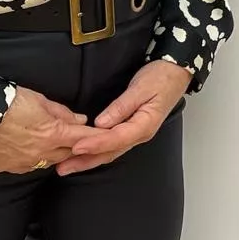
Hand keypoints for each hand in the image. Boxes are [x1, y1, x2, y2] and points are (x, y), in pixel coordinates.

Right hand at [0, 88, 95, 173]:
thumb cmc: (9, 101)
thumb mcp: (40, 100)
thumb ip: (62, 112)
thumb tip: (79, 119)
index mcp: (54, 134)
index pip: (84, 139)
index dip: (96, 138)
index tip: (107, 138)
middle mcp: (42, 153)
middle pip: (67, 154)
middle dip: (74, 146)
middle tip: (76, 138)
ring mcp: (24, 163)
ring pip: (48, 162)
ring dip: (54, 154)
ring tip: (50, 143)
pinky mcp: (7, 167)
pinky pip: (27, 166)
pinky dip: (32, 158)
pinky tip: (28, 149)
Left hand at [57, 61, 191, 175]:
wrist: (175, 72)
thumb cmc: (162, 78)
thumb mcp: (141, 88)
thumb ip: (121, 106)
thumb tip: (101, 123)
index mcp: (144, 125)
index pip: (115, 138)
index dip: (95, 144)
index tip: (76, 146)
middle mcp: (139, 134)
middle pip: (110, 152)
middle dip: (86, 161)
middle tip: (63, 167)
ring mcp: (136, 133)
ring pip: (110, 151)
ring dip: (88, 159)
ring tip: (67, 165)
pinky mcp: (131, 129)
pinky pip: (112, 144)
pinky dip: (96, 150)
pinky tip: (84, 152)